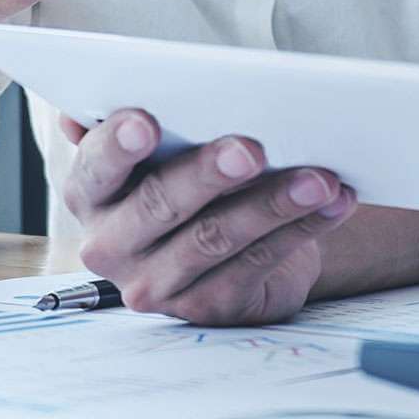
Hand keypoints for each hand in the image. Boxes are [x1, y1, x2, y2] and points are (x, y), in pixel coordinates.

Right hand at [59, 111, 359, 324]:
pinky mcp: (209, 307)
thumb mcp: (156, 155)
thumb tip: (86, 112)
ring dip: (274, 203)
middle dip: (209, 174)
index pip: (96, 168)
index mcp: (91, 194)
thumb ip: (131, 129)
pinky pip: (259, 262)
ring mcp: (158, 284)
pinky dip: (302, 228)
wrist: (225, 251)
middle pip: (160, 205)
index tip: (146, 122)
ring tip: (320, 178)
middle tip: (250, 149)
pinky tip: (333, 204)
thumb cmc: (187, 183)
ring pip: (217, 237)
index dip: (118, 146)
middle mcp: (112, 245)